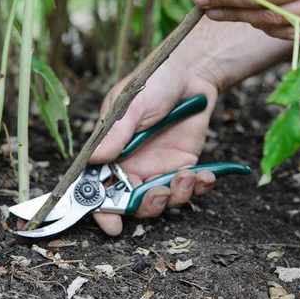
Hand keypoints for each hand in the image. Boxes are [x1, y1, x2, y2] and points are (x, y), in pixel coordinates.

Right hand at [89, 60, 218, 235]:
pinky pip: (188, 190)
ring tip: (186, 176)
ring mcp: (158, 167)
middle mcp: (132, 165)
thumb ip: (116, 133)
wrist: (191, 73)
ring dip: (175, 196)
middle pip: (132, 202)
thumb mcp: (131, 104)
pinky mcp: (183, 166)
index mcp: (111, 150)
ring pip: (162, 201)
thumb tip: (95, 158)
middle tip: (158, 193)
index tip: (112, 225)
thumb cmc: (154, 81)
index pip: (98, 185)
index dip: (102, 209)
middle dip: (146, 206)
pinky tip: (204, 176)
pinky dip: (198, 188)